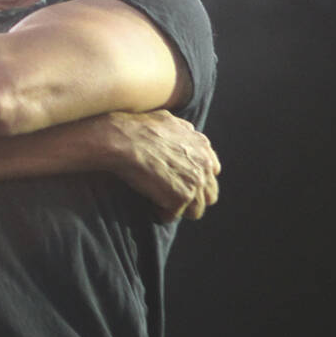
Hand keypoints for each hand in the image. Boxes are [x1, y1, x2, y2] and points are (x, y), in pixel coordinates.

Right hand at [102, 110, 219, 221]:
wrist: (123, 140)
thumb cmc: (138, 128)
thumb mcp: (168, 120)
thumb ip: (183, 130)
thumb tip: (187, 131)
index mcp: (202, 146)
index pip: (211, 172)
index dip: (196, 178)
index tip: (180, 180)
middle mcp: (204, 164)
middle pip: (209, 195)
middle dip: (192, 198)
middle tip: (171, 197)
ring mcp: (195, 182)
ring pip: (196, 210)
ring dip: (178, 209)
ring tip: (160, 204)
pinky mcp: (182, 197)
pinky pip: (173, 216)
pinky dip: (162, 214)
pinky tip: (151, 206)